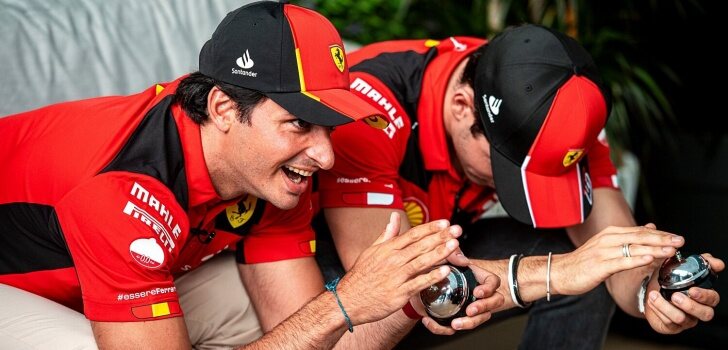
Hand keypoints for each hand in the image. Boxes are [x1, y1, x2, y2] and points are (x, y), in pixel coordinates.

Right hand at [335, 212, 462, 324]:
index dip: (430, 228)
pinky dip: (432, 277)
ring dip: (440, 253)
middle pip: (421, 246)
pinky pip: (418, 283)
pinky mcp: (399, 293)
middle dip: (441, 237)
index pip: (413, 235)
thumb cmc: (360, 277)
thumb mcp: (371, 251)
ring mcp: (396, 277)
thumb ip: (386, 234)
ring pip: (421, 262)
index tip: (445, 223)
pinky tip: (445, 272)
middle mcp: (393, 260)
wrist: (348, 301)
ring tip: (454, 246)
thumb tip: (394, 217)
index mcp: (387, 249)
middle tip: (457, 230)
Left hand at [419, 264, 503, 334]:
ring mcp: (471, 307)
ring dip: (469, 323)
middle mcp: (480, 294)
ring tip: (455, 324)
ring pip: (479, 319)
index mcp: (480, 278)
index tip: (477, 291)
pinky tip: (433, 322)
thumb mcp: (445, 258)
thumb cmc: (441, 268)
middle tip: (470, 311)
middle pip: (493, 303)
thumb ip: (453, 255)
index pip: (493, 282)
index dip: (488, 288)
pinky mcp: (457, 317)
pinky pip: (457, 327)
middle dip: (483, 308)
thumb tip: (462, 260)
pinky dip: (444, 328)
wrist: (425, 279)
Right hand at [552, 224, 683, 294]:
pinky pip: (621, 262)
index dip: (660, 234)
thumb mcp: (606, 246)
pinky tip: (649, 259)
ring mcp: (603, 252)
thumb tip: (651, 226)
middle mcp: (607, 240)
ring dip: (654, 248)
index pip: (640, 231)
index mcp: (610, 234)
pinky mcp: (599, 266)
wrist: (560, 272)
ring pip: (633, 248)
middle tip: (680, 241)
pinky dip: (636, 259)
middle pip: (639, 237)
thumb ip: (628, 237)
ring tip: (671, 250)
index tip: (677, 237)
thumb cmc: (584, 262)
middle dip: (662, 239)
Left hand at [645, 253, 722, 333]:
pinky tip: (651, 300)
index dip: (705, 296)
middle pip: (705, 314)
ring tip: (654, 295)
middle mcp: (698, 310)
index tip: (692, 289)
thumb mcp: (683, 266)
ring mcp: (686, 320)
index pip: (713, 299)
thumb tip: (718, 263)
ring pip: (681, 319)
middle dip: (690, 306)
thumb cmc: (670, 279)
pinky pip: (667, 322)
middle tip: (675, 296)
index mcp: (704, 297)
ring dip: (666, 307)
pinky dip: (657, 309)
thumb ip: (702, 262)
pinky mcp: (671, 326)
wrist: (650, 290)